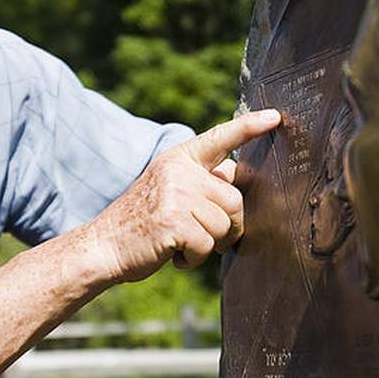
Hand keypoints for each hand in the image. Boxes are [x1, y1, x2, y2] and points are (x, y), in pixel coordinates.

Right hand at [88, 109, 280, 281]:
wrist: (103, 247)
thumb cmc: (142, 223)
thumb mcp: (169, 189)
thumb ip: (201, 180)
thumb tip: (234, 173)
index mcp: (179, 159)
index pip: (220, 138)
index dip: (250, 126)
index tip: (275, 117)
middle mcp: (179, 171)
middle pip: (235, 200)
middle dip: (227, 225)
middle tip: (200, 235)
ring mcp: (176, 195)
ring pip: (224, 226)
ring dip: (207, 244)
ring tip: (178, 242)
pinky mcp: (175, 222)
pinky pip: (206, 247)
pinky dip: (193, 260)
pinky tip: (172, 254)